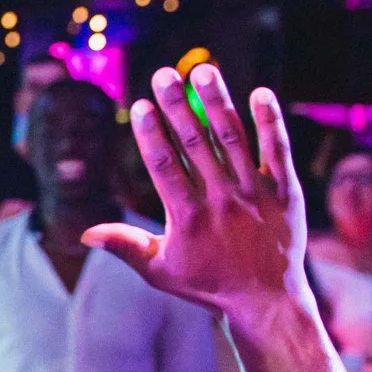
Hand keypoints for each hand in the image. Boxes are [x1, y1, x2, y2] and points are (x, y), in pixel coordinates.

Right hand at [84, 65, 305, 318]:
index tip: (141, 105)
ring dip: (217, 102)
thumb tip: (86, 233)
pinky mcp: (285, 192)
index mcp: (188, 217)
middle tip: (165, 73)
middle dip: (178, 106)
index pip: (165, 166)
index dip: (152, 133)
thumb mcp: (160, 270)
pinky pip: (277, 152)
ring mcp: (255, 194)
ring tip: (203, 71)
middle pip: (197, 143)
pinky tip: (260, 93)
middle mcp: (222, 201)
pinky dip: (270, 122)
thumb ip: (125, 246)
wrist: (267, 301)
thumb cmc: (208, 284)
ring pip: (234, 139)